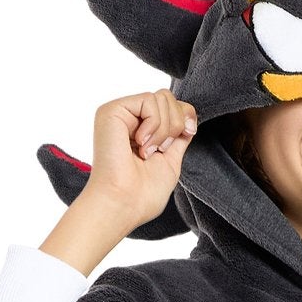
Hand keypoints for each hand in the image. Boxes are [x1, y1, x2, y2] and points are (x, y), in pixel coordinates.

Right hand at [79, 88, 198, 235]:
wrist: (124, 204)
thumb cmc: (143, 194)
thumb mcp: (171, 161)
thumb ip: (178, 136)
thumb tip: (189, 116)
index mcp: (141, 130)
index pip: (171, 105)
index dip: (185, 115)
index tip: (189, 133)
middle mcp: (129, 118)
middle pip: (168, 97)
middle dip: (175, 124)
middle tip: (159, 151)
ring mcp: (120, 113)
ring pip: (161, 98)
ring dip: (164, 129)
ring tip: (147, 152)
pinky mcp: (112, 110)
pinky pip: (149, 100)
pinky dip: (154, 125)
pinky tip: (140, 145)